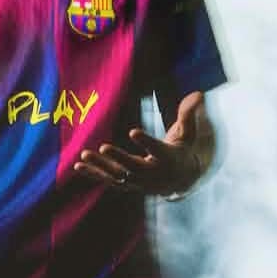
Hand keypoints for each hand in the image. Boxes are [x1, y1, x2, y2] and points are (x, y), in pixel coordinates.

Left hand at [73, 92, 205, 195]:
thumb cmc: (182, 150)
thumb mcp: (188, 133)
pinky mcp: (127, 184)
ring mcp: (138, 182)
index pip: (157, 150)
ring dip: (100, 166)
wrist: (180, 180)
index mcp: (167, 159)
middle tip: (104, 146)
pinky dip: (93, 174)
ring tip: (84, 154)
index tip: (132, 131)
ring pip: (117, 176)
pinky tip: (78, 165)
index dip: (146, 142)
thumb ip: (188, 115)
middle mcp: (152, 174)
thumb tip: (198, 93)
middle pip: (134, 167)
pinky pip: (108, 180)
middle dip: (118, 158)